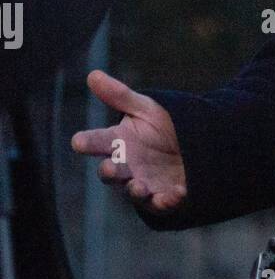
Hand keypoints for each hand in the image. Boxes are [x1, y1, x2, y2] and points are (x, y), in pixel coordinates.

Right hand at [71, 70, 187, 214]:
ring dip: (135, 190)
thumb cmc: (161, 126)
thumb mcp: (145, 108)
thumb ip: (119, 95)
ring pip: (134, 191)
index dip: (87, 142)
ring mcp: (143, 183)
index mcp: (118, 142)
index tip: (78, 141)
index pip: (98, 141)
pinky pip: (162, 203)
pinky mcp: (163, 197)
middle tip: (110, 167)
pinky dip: (167, 200)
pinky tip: (176, 193)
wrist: (193, 145)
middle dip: (110, 170)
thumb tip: (92, 74)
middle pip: (112, 171)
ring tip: (138, 185)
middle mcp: (126, 166)